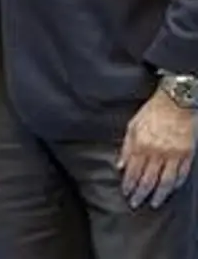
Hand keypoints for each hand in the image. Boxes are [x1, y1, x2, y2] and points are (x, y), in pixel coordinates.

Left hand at [119, 89, 195, 208]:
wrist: (176, 102)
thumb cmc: (152, 112)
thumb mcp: (132, 126)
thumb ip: (126, 147)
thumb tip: (120, 166)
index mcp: (141, 145)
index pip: (133, 171)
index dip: (129, 184)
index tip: (126, 193)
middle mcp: (157, 153)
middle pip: (148, 179)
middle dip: (140, 193)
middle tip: (135, 204)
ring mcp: (174, 155)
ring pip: (166, 181)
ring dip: (158, 194)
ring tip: (154, 203)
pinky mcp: (187, 154)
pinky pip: (182, 174)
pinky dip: (176, 184)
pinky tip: (171, 190)